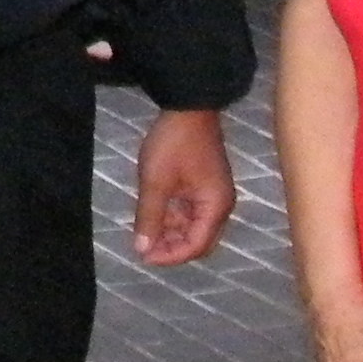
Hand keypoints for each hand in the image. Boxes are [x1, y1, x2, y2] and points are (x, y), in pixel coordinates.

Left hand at [132, 109, 235, 265]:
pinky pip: (192, 211)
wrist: (188, 105)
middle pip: (198, 240)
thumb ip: (149, 217)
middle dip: (172, 247)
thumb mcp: (155, 181)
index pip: (196, 246)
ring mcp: (214, 195)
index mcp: (215, 207)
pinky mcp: (206, 185)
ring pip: (194, 227)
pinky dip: (174, 217)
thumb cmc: (173, 143)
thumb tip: (142, 249)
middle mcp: (220, 205)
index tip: (144, 256)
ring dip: (171, 232)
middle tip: (144, 247)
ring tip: (145, 232)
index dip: (170, 256)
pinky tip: (154, 215)